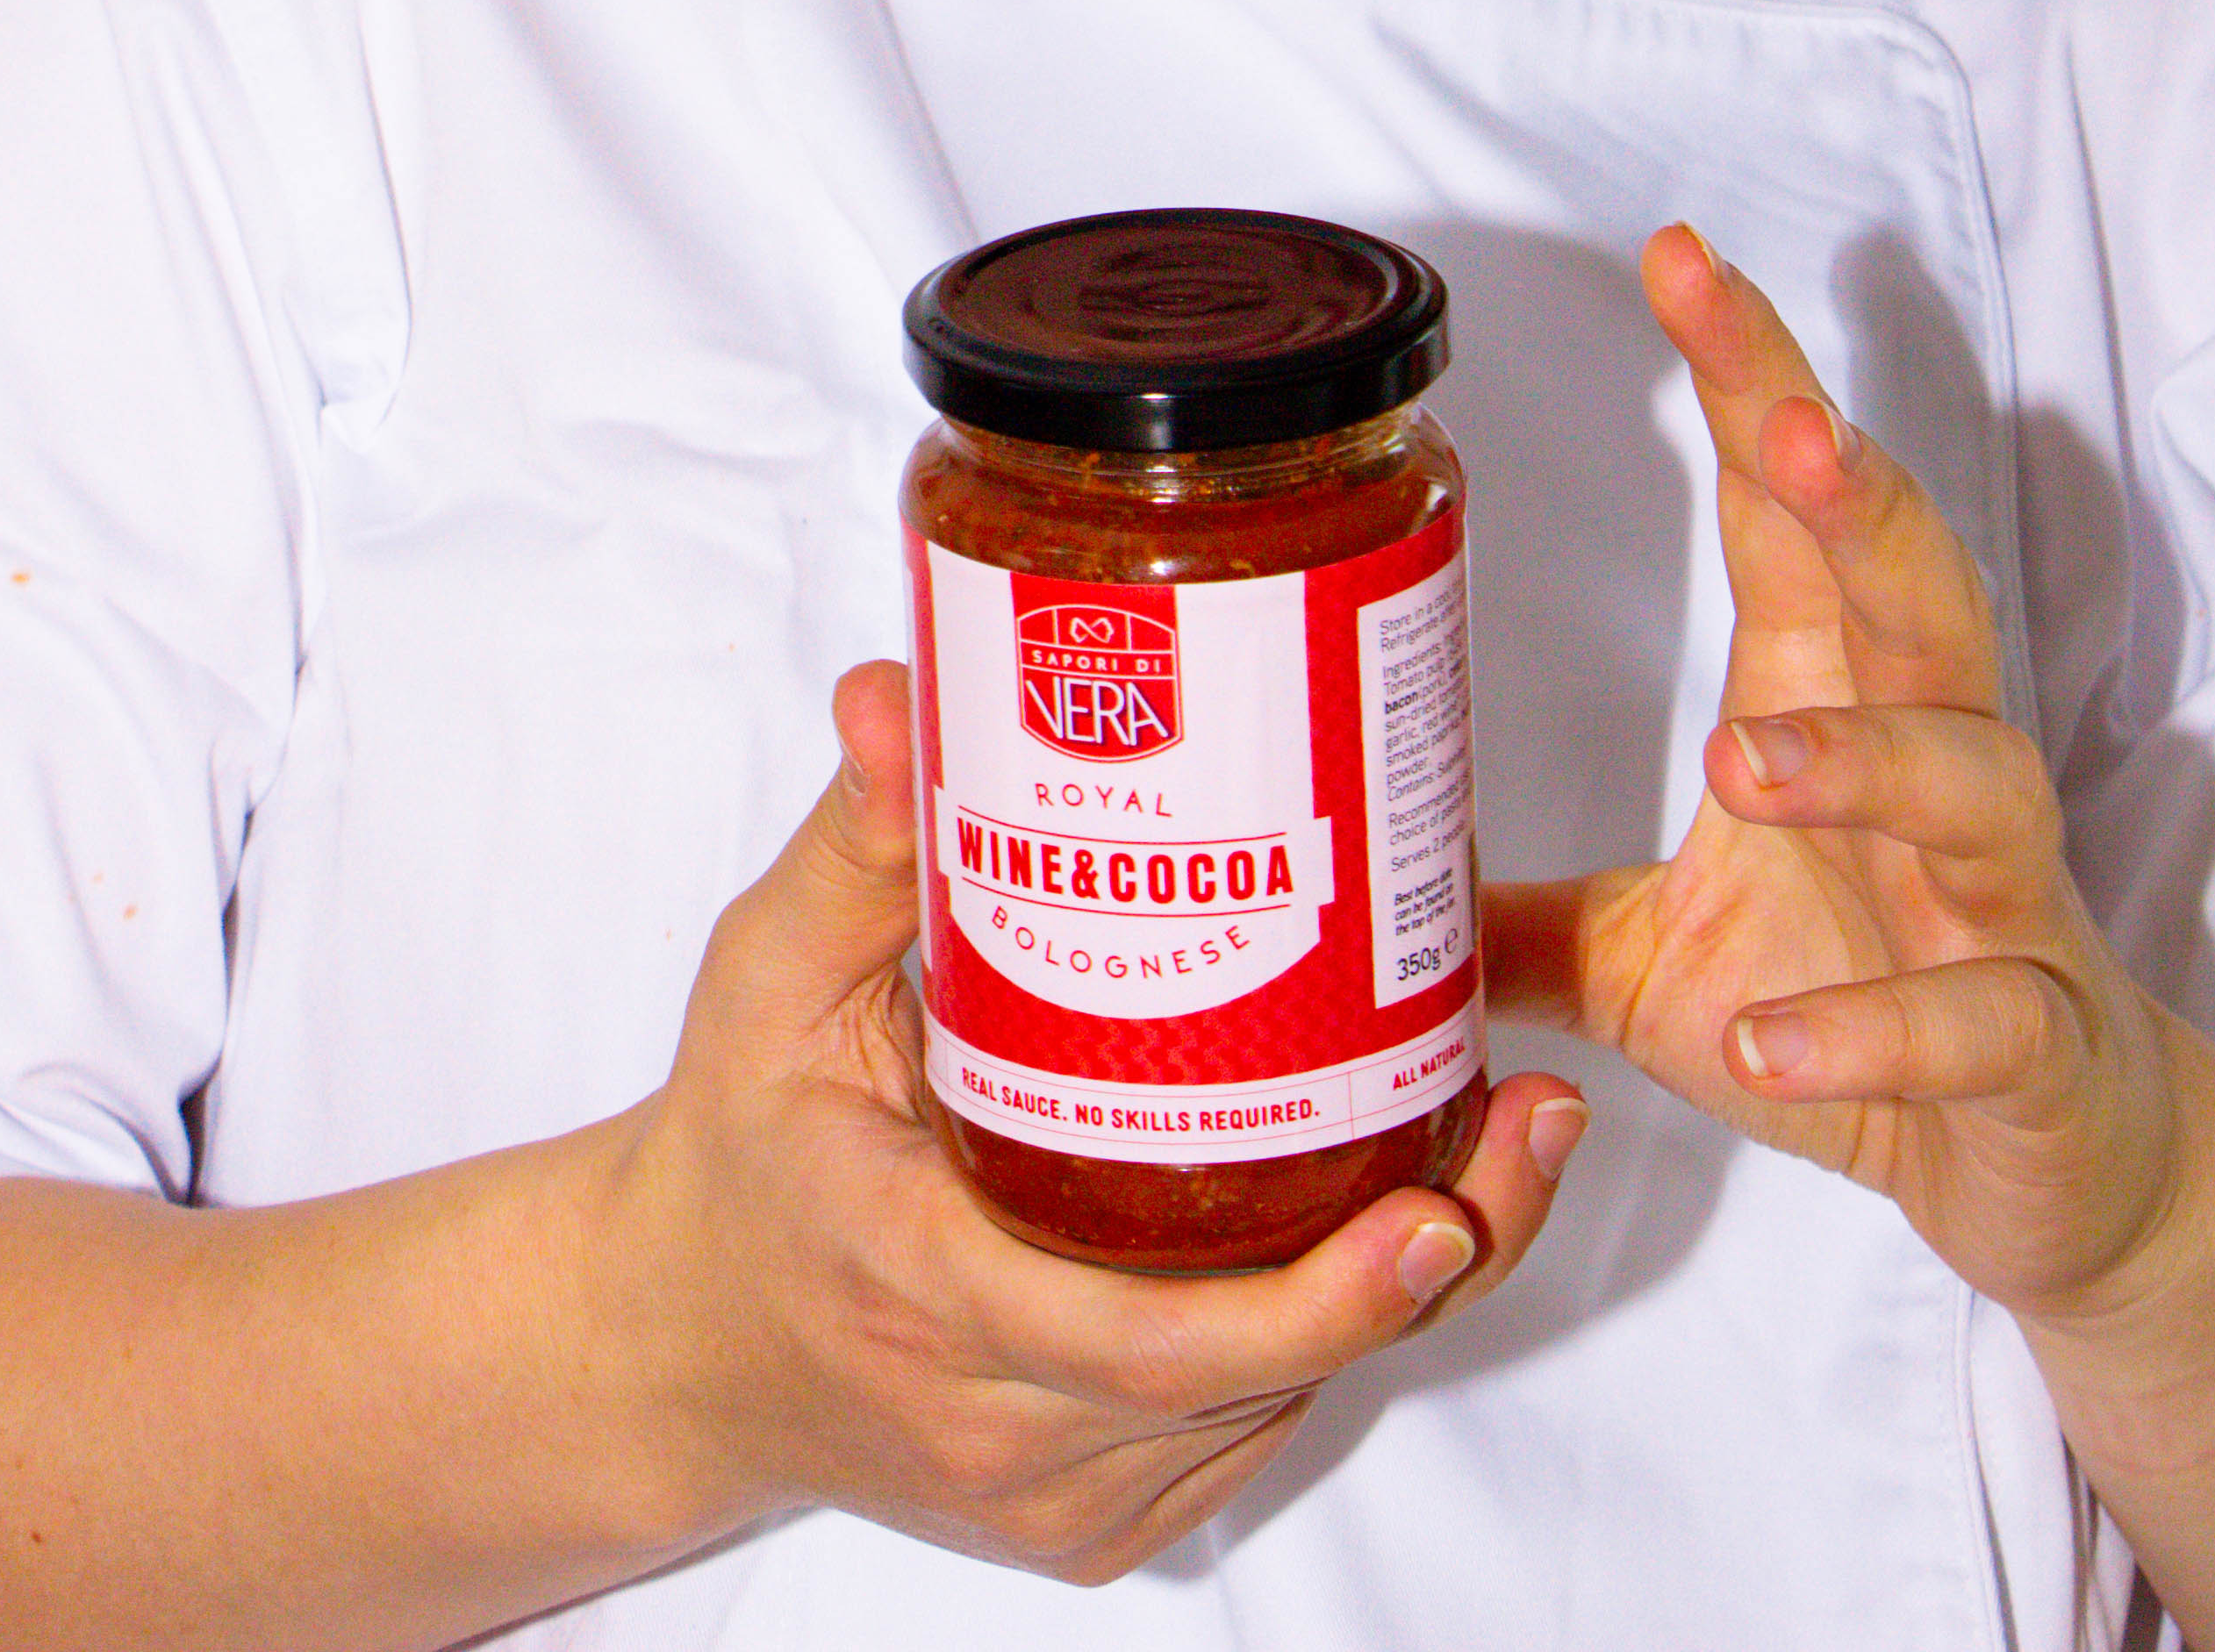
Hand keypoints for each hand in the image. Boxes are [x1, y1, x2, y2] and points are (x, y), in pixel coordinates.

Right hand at [598, 660, 1581, 1581]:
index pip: (1147, 1342)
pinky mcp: (1095, 1522)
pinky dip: (1327, 1330)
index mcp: (922, 1287)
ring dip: (1398, 1287)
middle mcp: (1000, 1423)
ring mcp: (1057, 1494)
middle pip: (1260, 1375)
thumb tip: (896, 693)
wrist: (680, 1341)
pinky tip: (1393, 1211)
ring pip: (1276, 1405)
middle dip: (1428, 1261)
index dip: (1316, 1298)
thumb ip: (855, 844)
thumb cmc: (739, 1150)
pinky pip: (1247, 1430)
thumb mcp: (768, 980)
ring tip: (1500, 1136)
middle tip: (1534, 1123)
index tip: (1437, 1218)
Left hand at [1485, 224, 2181, 1325]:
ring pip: (1972, 779)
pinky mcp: (2034, 1043)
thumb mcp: (1651, 957)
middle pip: (1916, 590)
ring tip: (1748, 758)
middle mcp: (1933, 766)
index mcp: (1832, 702)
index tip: (1680, 264)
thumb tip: (1353, 887)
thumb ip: (1517, 914)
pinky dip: (1876, 1028)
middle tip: (1791, 425)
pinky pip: (1975, 1018)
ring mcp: (1997, 900)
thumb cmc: (1862, 1000)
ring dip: (1867, 757)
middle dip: (1860, 497)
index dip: (1751, 383)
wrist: (2058, 1158)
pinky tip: (1772, 1040)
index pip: (1793, 515)